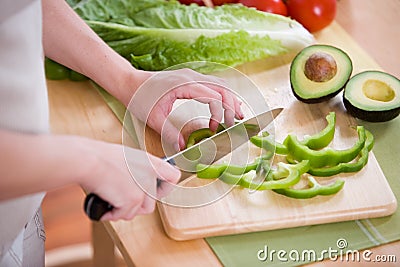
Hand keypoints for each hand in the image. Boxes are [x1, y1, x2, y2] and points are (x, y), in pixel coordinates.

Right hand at [78, 138, 179, 220]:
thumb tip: (138, 184)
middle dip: (135, 206)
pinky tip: (104, 204)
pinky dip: (112, 214)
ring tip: (111, 200)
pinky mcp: (132, 200)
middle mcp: (151, 176)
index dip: (166, 188)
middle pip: (151, 203)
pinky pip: (123, 215)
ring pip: (137, 211)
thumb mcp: (128, 158)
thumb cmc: (101, 157)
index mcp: (152, 163)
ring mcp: (143, 189)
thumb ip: (139, 171)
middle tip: (122, 199)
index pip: (173, 177)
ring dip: (123, 210)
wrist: (88, 161)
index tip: (156, 191)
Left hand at [129, 68, 243, 150]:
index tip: (215, 129)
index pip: (212, 96)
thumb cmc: (140, 97)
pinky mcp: (190, 78)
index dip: (219, 113)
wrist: (129, 82)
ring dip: (230, 98)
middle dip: (233, 104)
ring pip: (219, 83)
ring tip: (238, 113)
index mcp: (183, 84)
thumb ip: (170, 134)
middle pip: (222, 87)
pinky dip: (222, 93)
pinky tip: (224, 104)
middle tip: (238, 121)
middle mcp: (191, 76)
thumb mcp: (154, 119)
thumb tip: (184, 148)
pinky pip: (212, 83)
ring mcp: (191, 75)